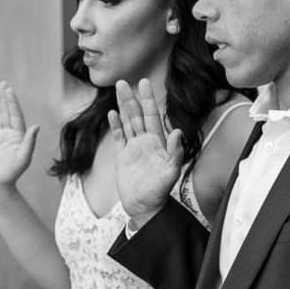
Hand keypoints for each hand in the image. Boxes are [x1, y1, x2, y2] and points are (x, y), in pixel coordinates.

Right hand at [0, 81, 39, 189]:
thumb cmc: (12, 174)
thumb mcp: (23, 158)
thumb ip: (29, 142)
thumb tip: (36, 126)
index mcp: (18, 137)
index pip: (15, 115)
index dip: (12, 103)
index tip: (9, 90)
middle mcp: (10, 134)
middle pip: (7, 112)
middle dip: (5, 98)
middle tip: (3, 84)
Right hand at [108, 79, 182, 226]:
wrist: (144, 207)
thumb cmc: (160, 192)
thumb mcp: (170, 173)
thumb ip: (174, 152)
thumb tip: (177, 131)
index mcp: (158, 142)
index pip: (152, 115)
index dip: (148, 99)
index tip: (143, 83)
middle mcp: (146, 142)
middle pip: (137, 115)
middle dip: (131, 98)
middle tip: (124, 81)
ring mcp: (133, 148)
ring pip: (127, 122)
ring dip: (122, 106)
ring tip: (118, 90)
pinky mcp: (123, 156)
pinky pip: (118, 137)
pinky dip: (115, 125)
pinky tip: (112, 113)